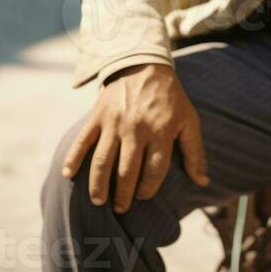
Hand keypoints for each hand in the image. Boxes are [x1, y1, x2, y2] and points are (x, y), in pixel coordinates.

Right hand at [61, 63, 208, 213]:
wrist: (145, 64)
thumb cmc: (170, 98)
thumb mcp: (188, 120)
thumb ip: (195, 151)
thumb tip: (203, 181)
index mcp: (161, 130)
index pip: (155, 170)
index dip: (149, 188)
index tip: (144, 195)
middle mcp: (136, 128)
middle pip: (126, 171)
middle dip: (123, 195)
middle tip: (121, 207)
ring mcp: (115, 122)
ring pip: (102, 162)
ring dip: (98, 186)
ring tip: (99, 201)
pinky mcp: (98, 115)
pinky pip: (83, 140)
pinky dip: (73, 158)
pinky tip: (68, 175)